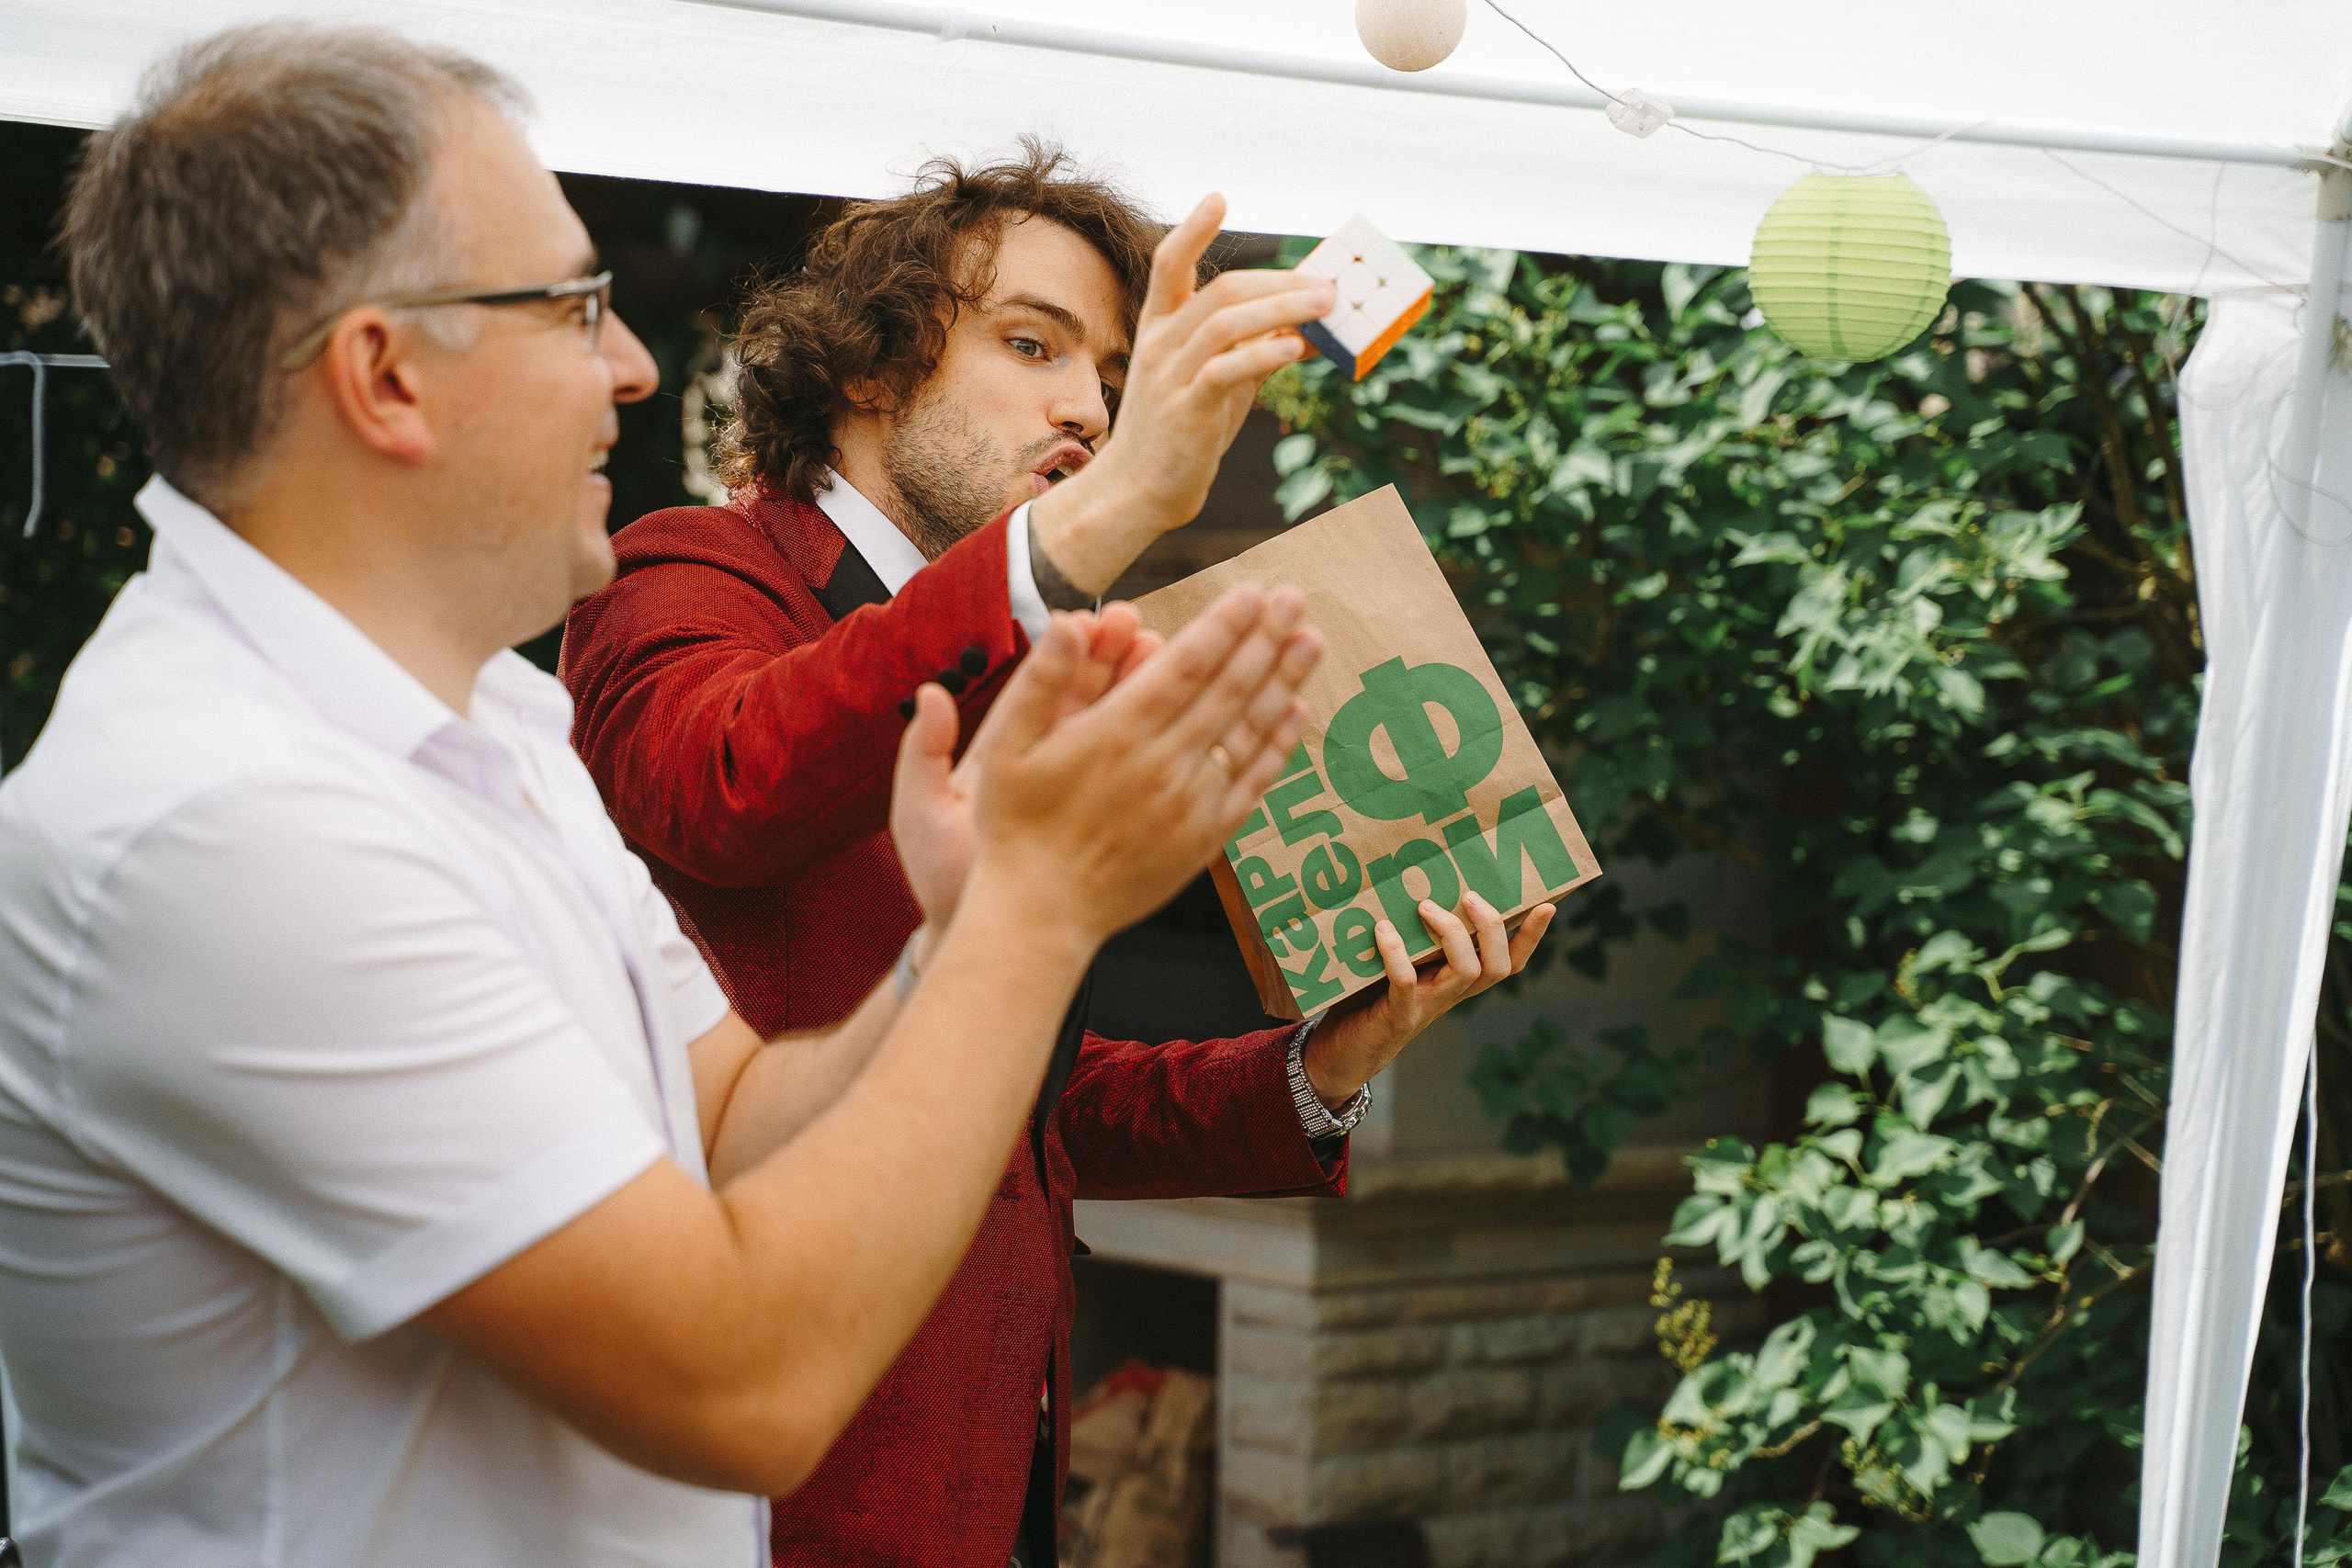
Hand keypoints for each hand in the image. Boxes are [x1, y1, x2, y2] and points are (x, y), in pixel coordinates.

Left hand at [889, 607, 1159, 927]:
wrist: (981, 933)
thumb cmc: (943, 876)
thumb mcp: (922, 813)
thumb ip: (924, 753)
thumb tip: (930, 692)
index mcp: (1003, 750)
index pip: (1038, 691)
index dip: (1064, 656)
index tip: (1088, 622)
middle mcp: (1044, 761)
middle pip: (1086, 701)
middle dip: (1115, 662)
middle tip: (1141, 628)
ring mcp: (1079, 787)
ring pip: (1119, 732)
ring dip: (1148, 696)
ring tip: (1174, 660)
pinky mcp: (1105, 817)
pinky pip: (1138, 775)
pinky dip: (1165, 748)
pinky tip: (1195, 721)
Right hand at [964, 584, 1321, 944]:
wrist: (1040, 912)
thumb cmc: (1016, 826)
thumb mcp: (1005, 749)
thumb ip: (1041, 680)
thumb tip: (1067, 620)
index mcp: (1118, 733)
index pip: (1186, 665)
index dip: (1223, 626)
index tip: (1252, 593)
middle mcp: (1163, 764)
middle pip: (1228, 689)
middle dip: (1265, 638)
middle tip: (1295, 600)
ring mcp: (1190, 803)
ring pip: (1248, 730)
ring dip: (1283, 682)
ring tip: (1311, 641)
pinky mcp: (1203, 839)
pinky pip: (1251, 784)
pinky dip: (1277, 746)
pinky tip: (1296, 713)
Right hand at [1027, 194, 1336, 596]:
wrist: (1139, 492)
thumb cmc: (1182, 433)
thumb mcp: (1218, 382)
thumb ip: (1252, 349)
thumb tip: (1306, 326)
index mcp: (1160, 329)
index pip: (1168, 265)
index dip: (1192, 230)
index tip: (1218, 197)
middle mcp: (1160, 344)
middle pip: (1221, 291)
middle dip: (1279, 282)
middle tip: (1327, 284)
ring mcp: (1169, 376)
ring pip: (1226, 323)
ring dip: (1282, 308)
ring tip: (1327, 304)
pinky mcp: (1186, 410)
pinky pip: (1226, 370)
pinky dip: (1265, 354)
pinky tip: (1297, 348)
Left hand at [1302, 893, 1556, 1108]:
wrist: (1343, 1050)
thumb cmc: (1369, 996)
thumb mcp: (1399, 960)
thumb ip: (1414, 933)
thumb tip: (1416, 877)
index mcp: (1458, 980)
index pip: (1509, 961)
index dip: (1531, 937)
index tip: (1547, 905)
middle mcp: (1451, 994)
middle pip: (1498, 966)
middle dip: (1492, 927)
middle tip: (1469, 896)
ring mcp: (1428, 1006)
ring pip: (1467, 973)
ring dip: (1453, 934)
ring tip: (1425, 906)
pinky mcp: (1399, 1015)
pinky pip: (1406, 982)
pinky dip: (1397, 953)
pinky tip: (1382, 929)